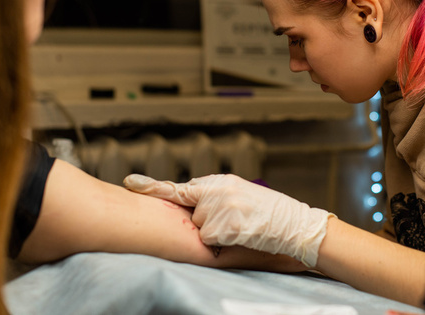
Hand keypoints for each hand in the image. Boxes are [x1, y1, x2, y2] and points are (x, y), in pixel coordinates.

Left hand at [123, 174, 333, 267]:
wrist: (295, 224)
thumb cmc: (270, 214)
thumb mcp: (241, 195)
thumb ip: (214, 197)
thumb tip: (194, 208)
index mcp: (219, 182)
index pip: (179, 187)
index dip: (152, 187)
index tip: (129, 183)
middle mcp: (217, 190)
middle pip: (190, 215)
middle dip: (205, 223)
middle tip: (234, 222)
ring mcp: (220, 207)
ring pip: (199, 229)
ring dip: (216, 234)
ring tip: (242, 227)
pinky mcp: (225, 225)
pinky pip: (209, 240)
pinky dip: (222, 243)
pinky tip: (242, 234)